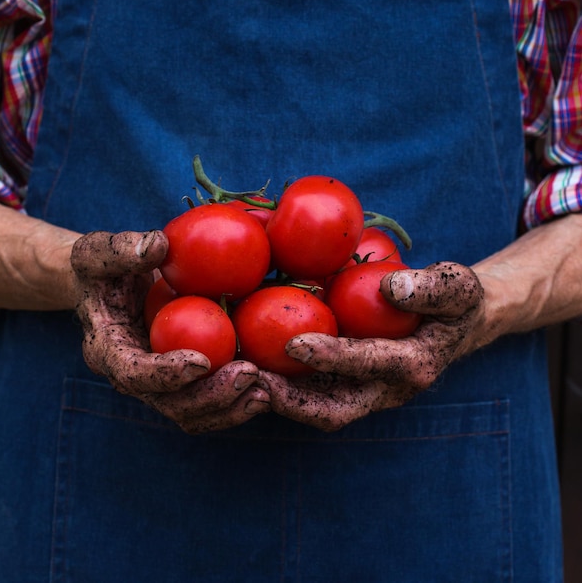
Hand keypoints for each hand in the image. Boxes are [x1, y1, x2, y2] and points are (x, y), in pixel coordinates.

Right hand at [70, 230, 268, 432]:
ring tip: (266, 391)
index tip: (202, 360)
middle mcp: (134, 377)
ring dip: (231, 407)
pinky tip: (270, 385)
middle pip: (171, 404)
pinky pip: (210, 403)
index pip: (133, 373)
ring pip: (194, 413)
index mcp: (108, 351)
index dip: (166, 374)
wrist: (109, 290)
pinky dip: (238, 401)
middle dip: (211, 395)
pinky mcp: (184, 382)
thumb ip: (120, 250)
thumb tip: (158, 245)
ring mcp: (160, 385)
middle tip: (250, 374)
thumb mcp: (97, 252)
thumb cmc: (103, 269)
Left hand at [259, 262, 484, 430]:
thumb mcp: (457, 286)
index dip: (332, 356)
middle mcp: (386, 390)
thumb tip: (390, 287)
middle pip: (335, 410)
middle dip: (292, 402)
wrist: (455, 326)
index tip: (294, 341)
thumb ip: (432, 287)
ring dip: (279, 399)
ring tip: (239, 378)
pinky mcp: (349, 386)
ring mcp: (365, 393)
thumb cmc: (454, 302)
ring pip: (316, 408)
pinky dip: (283, 385)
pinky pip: (312, 393)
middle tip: (251, 381)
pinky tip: (252, 364)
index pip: (368, 364)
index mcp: (413, 365)